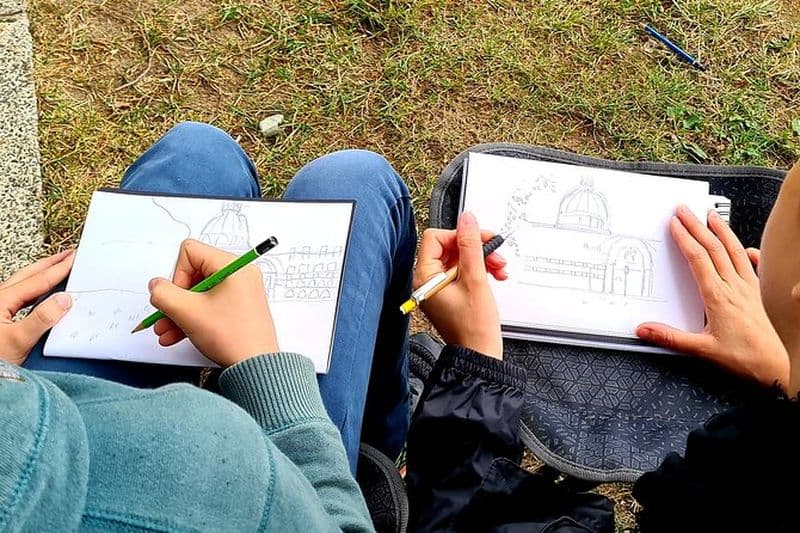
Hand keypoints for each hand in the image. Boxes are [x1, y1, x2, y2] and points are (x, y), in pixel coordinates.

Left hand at [0, 250, 74, 365]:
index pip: (38, 280)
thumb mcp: (19, 341)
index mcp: (2, 300)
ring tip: (56, 267)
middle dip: (50, 263)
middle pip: (28, 275)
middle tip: (68, 254)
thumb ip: (42, 319)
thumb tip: (64, 299)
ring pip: (23, 283)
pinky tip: (41, 293)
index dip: (59, 268)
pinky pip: (21, 295)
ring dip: (42, 273)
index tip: (75, 258)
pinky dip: (35, 288)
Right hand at [148, 239, 277, 367]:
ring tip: (166, 332)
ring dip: (179, 311)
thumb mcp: (188, 312)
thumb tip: (156, 285)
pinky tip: (176, 335)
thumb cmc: (231, 337)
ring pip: (198, 293)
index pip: (191, 252)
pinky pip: (209, 304)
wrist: (256, 367)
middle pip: (193, 273)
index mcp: (233, 266)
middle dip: (174, 299)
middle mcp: (239, 274)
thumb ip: (163, 294)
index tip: (178, 299)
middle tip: (164, 317)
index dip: (176, 275)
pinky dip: (192, 317)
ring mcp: (240, 291)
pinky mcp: (239, 307)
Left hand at [415, 212, 506, 358]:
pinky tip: (495, 276)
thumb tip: (467, 220)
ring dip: (482, 260)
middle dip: (476, 249)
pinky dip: (480, 271)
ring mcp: (438, 288)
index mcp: (425, 277)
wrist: (479, 354)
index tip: (478, 241)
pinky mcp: (449, 294)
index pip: (435, 238)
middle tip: (494, 254)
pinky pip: (463, 272)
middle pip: (449, 248)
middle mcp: (428, 282)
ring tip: (499, 269)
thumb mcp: (476, 279)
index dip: (459, 236)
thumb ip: (471, 246)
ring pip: (459, 259)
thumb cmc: (474, 327)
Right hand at [636, 206, 788, 389]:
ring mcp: (750, 288)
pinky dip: (748, 253)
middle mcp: (735, 287)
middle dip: (697, 226)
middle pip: (714, 248)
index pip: (698, 259)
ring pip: (735, 251)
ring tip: (711, 216)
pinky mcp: (760, 294)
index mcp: (718, 297)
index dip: (685, 238)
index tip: (674, 224)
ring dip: (721, 231)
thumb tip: (645, 330)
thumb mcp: (702, 350)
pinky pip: (754, 266)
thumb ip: (671, 338)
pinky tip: (745, 248)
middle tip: (685, 210)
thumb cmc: (744, 358)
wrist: (777, 366)